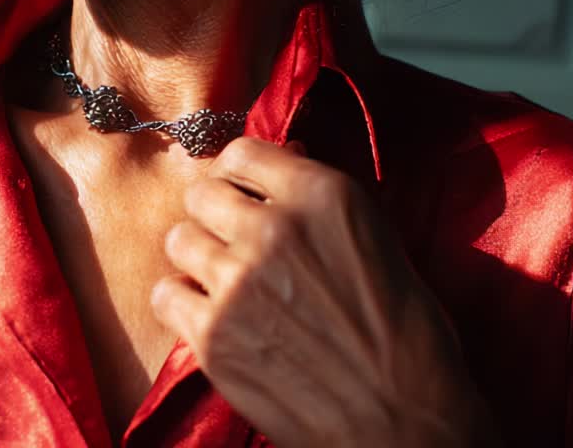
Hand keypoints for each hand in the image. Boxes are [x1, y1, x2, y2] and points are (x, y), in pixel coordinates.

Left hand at [151, 137, 493, 446]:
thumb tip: (283, 171)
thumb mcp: (378, 243)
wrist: (403, 421)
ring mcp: (237, 280)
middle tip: (235, 243)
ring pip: (178, 238)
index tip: (244, 194)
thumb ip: (322, 206)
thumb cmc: (407, 337)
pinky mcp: (212, 335)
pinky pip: (165, 294)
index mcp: (323, 195)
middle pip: (203, 193)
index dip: (240, 176)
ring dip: (198, 258)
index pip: (243, 153)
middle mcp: (274, 227)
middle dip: (216, 215)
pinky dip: (182, 305)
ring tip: (224, 283)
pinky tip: (211, 318)